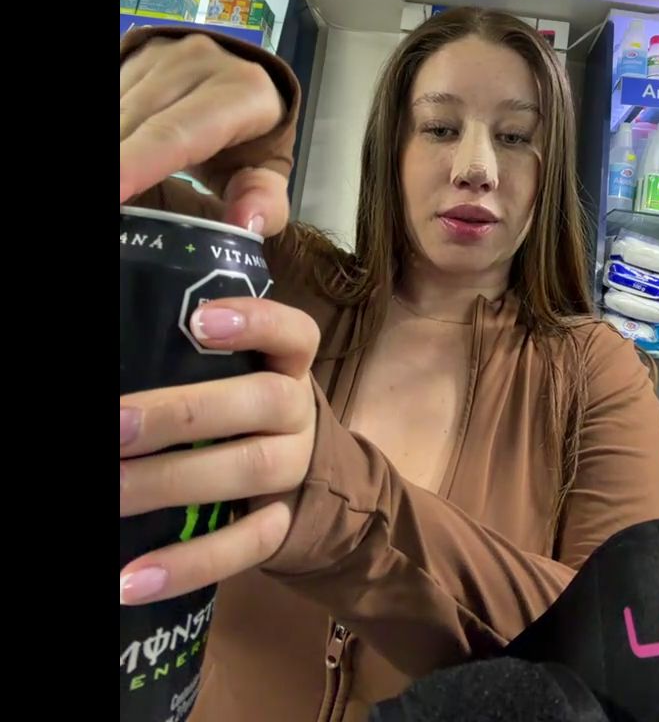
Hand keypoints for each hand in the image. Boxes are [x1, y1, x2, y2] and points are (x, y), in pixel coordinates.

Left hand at [119, 297, 319, 604]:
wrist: (307, 478)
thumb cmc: (243, 411)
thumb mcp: (233, 378)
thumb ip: (185, 365)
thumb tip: (119, 364)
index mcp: (288, 366)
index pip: (293, 333)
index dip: (255, 322)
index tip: (198, 320)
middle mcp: (298, 412)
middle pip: (263, 402)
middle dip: (184, 413)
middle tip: (114, 426)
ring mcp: (295, 470)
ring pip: (251, 469)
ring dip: (172, 482)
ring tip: (110, 494)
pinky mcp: (282, 524)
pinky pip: (245, 545)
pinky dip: (189, 563)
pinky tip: (130, 579)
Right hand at [120, 33, 289, 235]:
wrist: (244, 85)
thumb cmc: (254, 139)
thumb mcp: (268, 171)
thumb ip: (264, 200)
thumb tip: (246, 224)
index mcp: (243, 91)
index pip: (176, 134)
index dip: (137, 163)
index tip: (115, 190)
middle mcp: (200, 61)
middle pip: (137, 123)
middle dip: (120, 163)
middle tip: (120, 201)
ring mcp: (164, 52)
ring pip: (119, 110)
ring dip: (117, 149)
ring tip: (123, 185)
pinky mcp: (139, 52)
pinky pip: (114, 97)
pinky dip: (117, 134)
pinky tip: (124, 161)